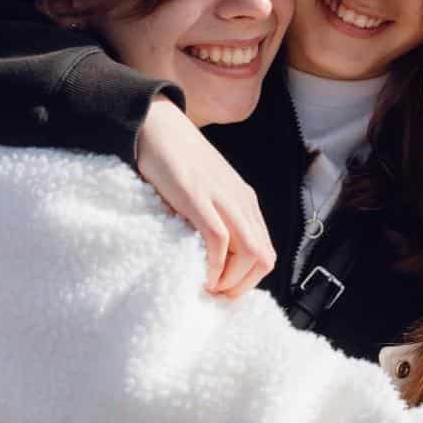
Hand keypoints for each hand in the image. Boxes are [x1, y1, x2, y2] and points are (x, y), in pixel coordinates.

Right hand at [135, 97, 274, 297]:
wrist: (156, 125)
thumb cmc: (176, 162)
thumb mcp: (207, 192)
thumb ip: (215, 217)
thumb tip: (213, 257)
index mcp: (246, 201)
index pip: (265, 251)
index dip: (248, 279)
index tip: (224, 290)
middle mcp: (242, 201)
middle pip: (264, 257)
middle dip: (242, 286)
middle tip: (216, 296)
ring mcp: (223, 199)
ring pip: (250, 254)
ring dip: (231, 281)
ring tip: (207, 288)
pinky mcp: (199, 198)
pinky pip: (220, 242)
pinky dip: (213, 266)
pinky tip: (199, 274)